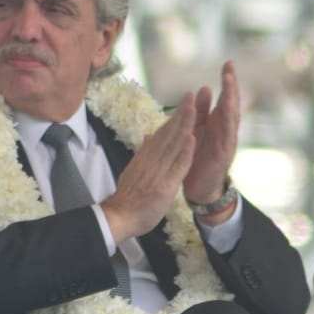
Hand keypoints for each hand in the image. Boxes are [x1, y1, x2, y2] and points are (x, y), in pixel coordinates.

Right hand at [102, 92, 196, 241]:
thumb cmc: (128, 198)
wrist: (119, 217)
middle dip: (181, 114)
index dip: (174, 117)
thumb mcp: (134, 170)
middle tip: (191, 96)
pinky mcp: (165, 185)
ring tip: (194, 108)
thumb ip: (143, 153)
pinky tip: (192, 139)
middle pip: (169, 133)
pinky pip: (177, 166)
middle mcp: (152, 160)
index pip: (162, 133)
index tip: (183, 103)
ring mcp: (158, 171)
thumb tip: (148, 136)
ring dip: (184, 126)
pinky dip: (184, 152)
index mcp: (146, 157)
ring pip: (173, 144)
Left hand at [181, 61, 239, 206]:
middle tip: (230, 68)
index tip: (228, 63)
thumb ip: (200, 111)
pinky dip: (226, 126)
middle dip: (231, 86)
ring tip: (229, 84)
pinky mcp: (223, 157)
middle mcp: (225, 131)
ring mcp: (226, 143)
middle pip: (231, 104)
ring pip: (231, 118)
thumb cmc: (198, 159)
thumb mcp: (198, 130)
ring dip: (231, 100)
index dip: (227, 82)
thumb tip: (204, 87)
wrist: (199, 189)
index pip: (224, 98)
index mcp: (217, 123)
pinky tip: (225, 113)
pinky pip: (226, 139)